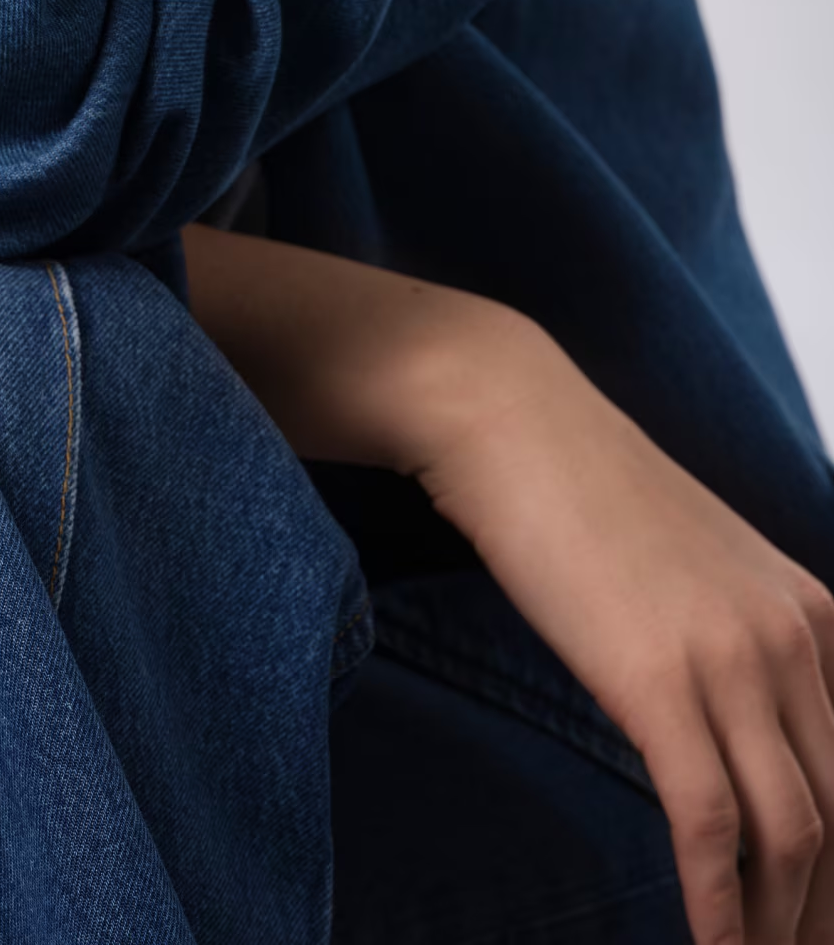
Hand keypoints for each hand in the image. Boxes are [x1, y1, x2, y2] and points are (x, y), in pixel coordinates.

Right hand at [413, 320, 833, 944]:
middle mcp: (797, 640)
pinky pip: (712, 823)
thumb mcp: (700, 571)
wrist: (512, 421)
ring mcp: (731, 660)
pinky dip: (719, 904)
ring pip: (794, 836)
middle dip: (824, 910)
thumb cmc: (587, 494)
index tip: (823, 920)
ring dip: (777, 925)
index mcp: (816, 615)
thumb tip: (741, 742)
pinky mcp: (658, 681)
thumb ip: (742, 648)